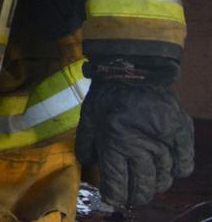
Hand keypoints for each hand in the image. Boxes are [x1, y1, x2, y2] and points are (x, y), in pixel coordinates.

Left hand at [75, 60, 194, 208]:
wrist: (133, 69)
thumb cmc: (107, 93)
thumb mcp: (87, 116)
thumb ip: (85, 142)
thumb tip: (87, 164)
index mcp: (114, 141)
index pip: (116, 182)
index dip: (115, 196)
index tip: (114, 200)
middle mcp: (140, 145)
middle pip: (142, 185)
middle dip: (136, 197)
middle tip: (133, 199)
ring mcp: (163, 140)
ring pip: (163, 177)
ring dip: (156, 185)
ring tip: (149, 185)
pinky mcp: (180, 133)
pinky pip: (184, 163)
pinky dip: (177, 170)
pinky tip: (170, 170)